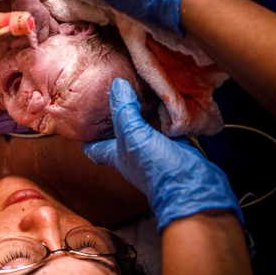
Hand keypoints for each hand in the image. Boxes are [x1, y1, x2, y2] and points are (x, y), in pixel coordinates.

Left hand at [82, 79, 242, 232]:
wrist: (193, 189)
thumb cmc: (156, 168)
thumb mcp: (134, 136)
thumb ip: (124, 111)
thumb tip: (117, 85)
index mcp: (116, 155)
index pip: (95, 147)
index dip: (87, 136)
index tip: (82, 120)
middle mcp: (134, 154)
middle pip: (121, 134)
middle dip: (117, 116)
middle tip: (114, 95)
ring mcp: (156, 151)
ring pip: (146, 128)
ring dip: (144, 112)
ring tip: (140, 91)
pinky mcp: (176, 147)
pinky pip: (169, 127)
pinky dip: (168, 115)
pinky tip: (168, 101)